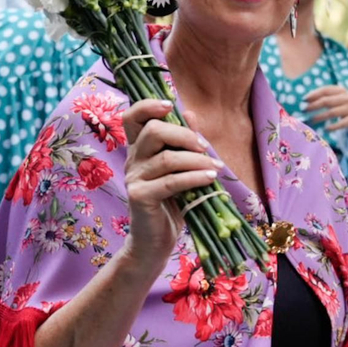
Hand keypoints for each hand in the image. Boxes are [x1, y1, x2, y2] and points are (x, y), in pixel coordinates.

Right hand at [120, 100, 220, 271]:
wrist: (155, 242)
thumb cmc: (170, 204)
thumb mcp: (180, 170)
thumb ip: (183, 143)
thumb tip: (190, 113)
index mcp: (138, 149)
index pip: (131, 117)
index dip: (148, 106)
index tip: (170, 105)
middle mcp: (132, 160)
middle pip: (153, 131)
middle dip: (184, 135)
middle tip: (205, 147)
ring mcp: (134, 178)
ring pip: (166, 157)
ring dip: (196, 160)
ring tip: (215, 168)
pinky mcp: (140, 197)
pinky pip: (170, 181)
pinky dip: (194, 178)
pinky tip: (210, 180)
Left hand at [303, 85, 347, 132]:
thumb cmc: (343, 105)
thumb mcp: (337, 97)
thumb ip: (325, 97)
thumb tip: (305, 101)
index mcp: (341, 90)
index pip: (325, 90)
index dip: (314, 94)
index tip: (304, 99)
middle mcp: (346, 98)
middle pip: (327, 101)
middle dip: (313, 106)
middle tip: (304, 110)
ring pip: (331, 113)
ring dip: (319, 117)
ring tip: (310, 121)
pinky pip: (340, 124)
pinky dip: (332, 127)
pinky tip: (325, 129)